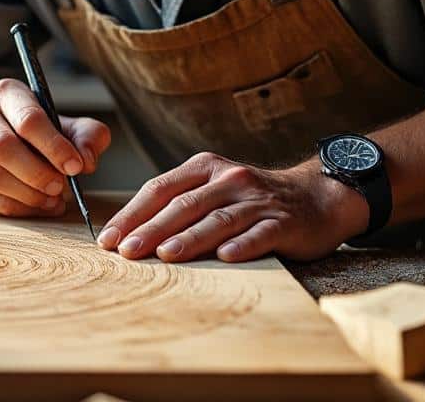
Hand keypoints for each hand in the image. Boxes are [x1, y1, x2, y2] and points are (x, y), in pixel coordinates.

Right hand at [0, 79, 111, 216]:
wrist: (5, 143)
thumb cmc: (44, 134)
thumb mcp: (71, 126)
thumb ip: (89, 136)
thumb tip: (86, 161)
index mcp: (8, 93)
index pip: (28, 119)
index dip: (54, 147)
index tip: (76, 167)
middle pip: (3, 148)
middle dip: (37, 174)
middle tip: (61, 188)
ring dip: (27, 194)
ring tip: (52, 200)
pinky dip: (14, 208)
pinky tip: (35, 207)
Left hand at [97, 152, 368, 262]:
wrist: (316, 198)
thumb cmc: (252, 201)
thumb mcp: (213, 191)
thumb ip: (179, 205)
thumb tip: (130, 236)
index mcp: (205, 168)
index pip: (160, 189)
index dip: (132, 214)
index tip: (108, 239)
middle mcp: (229, 179)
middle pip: (184, 205)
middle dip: (151, 229)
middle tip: (126, 252)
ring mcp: (257, 199)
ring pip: (217, 218)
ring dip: (190, 238)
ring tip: (165, 255)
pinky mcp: (284, 221)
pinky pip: (260, 232)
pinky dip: (242, 244)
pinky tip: (225, 257)